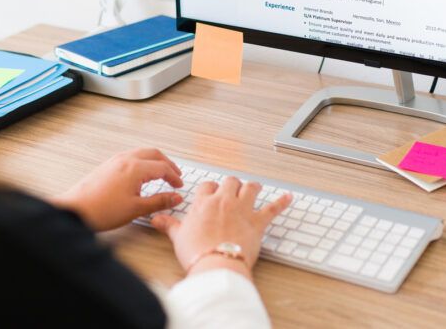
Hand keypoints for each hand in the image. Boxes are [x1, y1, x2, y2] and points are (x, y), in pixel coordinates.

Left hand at [51, 148, 183, 231]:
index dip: (174, 177)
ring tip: (161, 173)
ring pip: (141, 153)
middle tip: (175, 175)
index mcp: (135, 168)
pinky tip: (141, 174)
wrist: (74, 210)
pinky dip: (142, 161)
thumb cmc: (102, 210)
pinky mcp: (107, 165)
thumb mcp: (136, 209)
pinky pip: (130, 156)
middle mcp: (125, 159)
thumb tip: (176, 197)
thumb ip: (159, 201)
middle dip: (167, 164)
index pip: (162, 168)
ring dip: (154, 161)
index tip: (179, 186)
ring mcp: (114, 160)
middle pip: (154, 154)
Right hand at [151, 177, 291, 279]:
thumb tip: (156, 218)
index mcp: (204, 203)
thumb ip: (168, 225)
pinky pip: (273, 208)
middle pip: (230, 181)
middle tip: (231, 191)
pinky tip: (289, 197)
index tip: (210, 194)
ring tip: (254, 188)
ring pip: (250, 188)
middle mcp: (224, 201)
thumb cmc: (197, 252)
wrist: (216, 264)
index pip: (206, 186)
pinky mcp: (257, 221)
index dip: (209, 189)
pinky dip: (282, 202)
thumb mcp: (178, 237)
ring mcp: (242, 209)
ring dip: (252, 187)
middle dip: (231, 185)